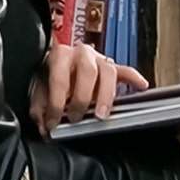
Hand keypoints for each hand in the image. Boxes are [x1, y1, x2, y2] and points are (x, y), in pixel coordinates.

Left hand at [29, 43, 148, 136]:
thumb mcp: (38, 90)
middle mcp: (81, 53)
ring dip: (106, 94)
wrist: (57, 63)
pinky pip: (125, 70)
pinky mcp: (111, 67)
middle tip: (76, 117)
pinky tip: (141, 87)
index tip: (53, 123)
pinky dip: (134, 78)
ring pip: (108, 71)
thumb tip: (44, 126)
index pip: (59, 79)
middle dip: (81, 97)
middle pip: (87, 70)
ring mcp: (98, 59)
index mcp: (60, 55)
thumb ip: (39, 108)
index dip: (55, 104)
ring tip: (101, 114)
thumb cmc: (49, 76)